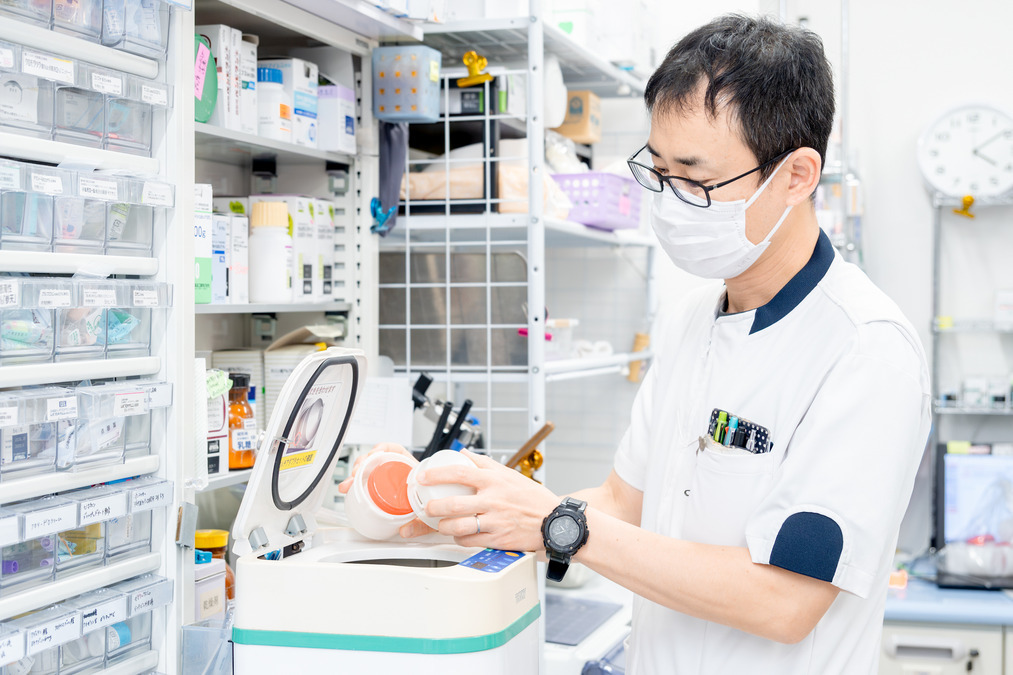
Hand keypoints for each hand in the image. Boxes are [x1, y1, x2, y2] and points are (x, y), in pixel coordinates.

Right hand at [337, 443, 435, 538]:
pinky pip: (365, 482)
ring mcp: (387, 481)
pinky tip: (350, 487)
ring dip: (355, 475)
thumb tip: (405, 531)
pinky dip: (356, 483)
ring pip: (367, 471)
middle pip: (377, 460)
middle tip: (356, 473)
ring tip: (348, 484)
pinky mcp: (379, 490)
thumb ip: (419, 525)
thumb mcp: (428, 516)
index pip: (395, 450)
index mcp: (411, 470)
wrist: (434, 516)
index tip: (375, 454)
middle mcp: (397, 473)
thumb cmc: (431, 510)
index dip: (383, 448)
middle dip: (362, 463)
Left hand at [416, 449, 559, 551]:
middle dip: (435, 507)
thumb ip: (484, 464)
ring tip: (441, 524)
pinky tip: (459, 534)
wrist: (554, 521)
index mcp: (494, 481)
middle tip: (428, 507)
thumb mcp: (509, 474)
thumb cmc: (531, 498)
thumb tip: (463, 454)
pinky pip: (471, 541)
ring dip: (444, 527)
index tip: (423, 478)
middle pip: (454, 504)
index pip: (460, 473)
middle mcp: (493, 500)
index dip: (437, 474)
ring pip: (459, 526)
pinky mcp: (498, 540)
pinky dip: (460, 538)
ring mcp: (495, 521)